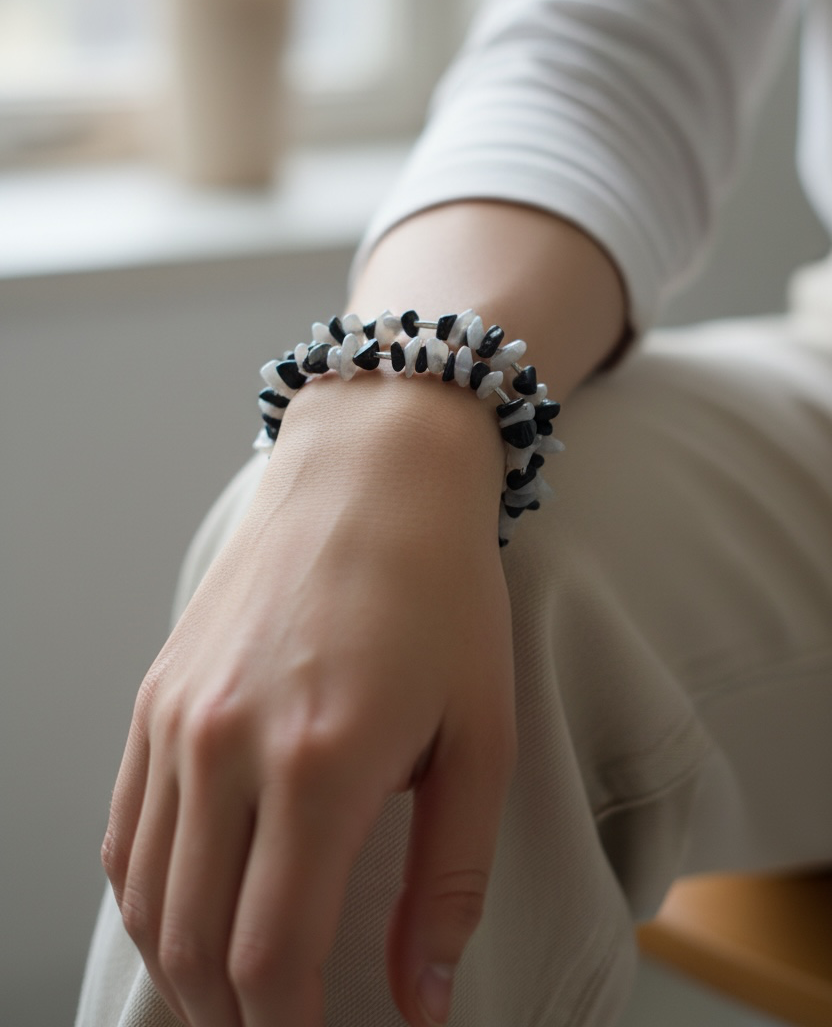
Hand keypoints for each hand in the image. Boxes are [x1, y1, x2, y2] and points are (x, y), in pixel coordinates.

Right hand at [101, 381, 515, 1026]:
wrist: (373, 472)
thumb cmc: (442, 591)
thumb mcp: (478, 736)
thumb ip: (448, 881)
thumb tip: (423, 1003)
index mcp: (319, 761)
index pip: (271, 956)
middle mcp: (226, 743)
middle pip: (196, 941)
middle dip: (233, 1018)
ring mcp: (177, 716)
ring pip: (147, 893)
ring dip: (183, 966)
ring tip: (232, 997)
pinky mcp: (156, 692)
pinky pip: (125, 825)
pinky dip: (147, 893)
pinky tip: (185, 912)